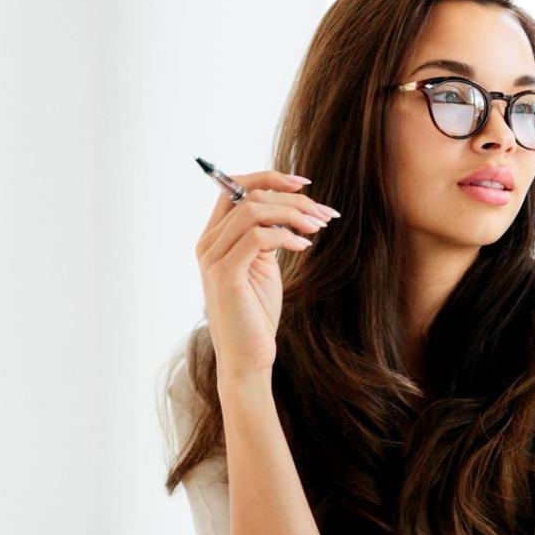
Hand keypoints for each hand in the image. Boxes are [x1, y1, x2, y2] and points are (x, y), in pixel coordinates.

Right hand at [194, 171, 339, 380]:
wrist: (247, 356)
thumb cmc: (257, 312)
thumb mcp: (263, 265)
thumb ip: (267, 235)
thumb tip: (290, 209)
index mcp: (215, 236)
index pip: (234, 187)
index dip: (270, 178)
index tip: (305, 184)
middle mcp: (208, 242)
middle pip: (248, 194)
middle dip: (292, 197)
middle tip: (325, 213)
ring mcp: (213, 257)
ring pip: (254, 211)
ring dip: (294, 213)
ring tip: (318, 227)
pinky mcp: (225, 274)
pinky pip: (258, 237)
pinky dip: (286, 236)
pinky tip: (304, 246)